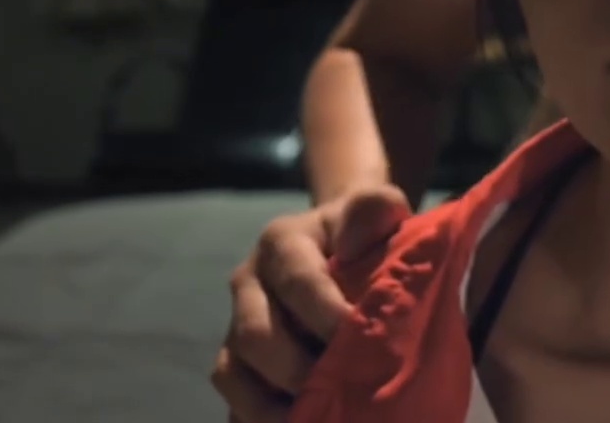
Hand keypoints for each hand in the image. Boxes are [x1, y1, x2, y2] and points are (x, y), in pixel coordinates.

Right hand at [210, 185, 409, 422]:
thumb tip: (352, 245)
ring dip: (268, 407)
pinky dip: (255, 421)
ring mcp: (236, 326)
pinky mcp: (238, 365)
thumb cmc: (367, 232)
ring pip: (232, 374)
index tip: (362, 341)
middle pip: (256, 335)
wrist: (344, 244)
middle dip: (298, 369)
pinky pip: (232, 402)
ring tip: (312, 422)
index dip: (327, 314)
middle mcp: (248, 284)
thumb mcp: (378, 207)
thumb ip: (373, 207)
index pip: (299, 282)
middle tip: (342, 391)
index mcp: (281, 242)